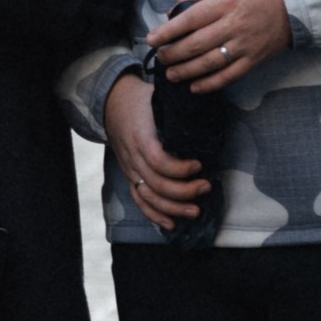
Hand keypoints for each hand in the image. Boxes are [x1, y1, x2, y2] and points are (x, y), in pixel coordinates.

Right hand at [104, 71, 208, 232]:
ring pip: (148, 197)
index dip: (179, 169)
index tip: (199, 165)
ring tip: (195, 211)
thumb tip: (208, 105)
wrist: (112, 102)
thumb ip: (180, 105)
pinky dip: (154, 215)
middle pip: (156, 184)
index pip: (157, 161)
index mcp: (141, 135)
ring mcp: (130, 168)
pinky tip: (171, 224)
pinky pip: (139, 200)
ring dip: (173, 208)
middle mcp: (133, 156)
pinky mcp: (130, 175)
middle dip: (184, 191)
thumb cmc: (141, 99)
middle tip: (206, 186)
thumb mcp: (158, 96)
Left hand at [147, 0, 290, 93]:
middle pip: (196, 44)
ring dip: (186, 71)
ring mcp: (244, 45)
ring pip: (209, 63)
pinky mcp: (254, 60)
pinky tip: (194, 87)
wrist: (294, 3)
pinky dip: (210, 84)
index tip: (152, 39)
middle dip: (173, 54)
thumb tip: (174, 10)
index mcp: (225, 2)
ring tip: (171, 74)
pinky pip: (229, 76)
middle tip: (160, 57)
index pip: (189, 19)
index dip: (168, 31)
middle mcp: (233, 24)